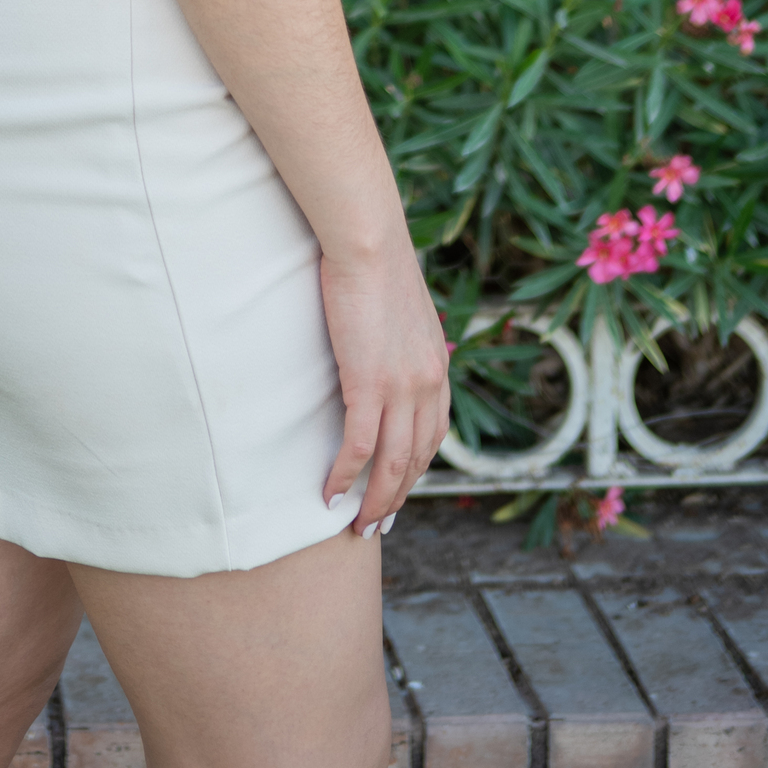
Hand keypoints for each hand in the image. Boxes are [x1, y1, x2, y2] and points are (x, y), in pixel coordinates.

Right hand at [319, 238, 452, 536]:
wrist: (369, 240)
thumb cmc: (375, 262)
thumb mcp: (401, 308)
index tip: (397, 490)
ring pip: (393, 464)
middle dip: (396, 498)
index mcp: (438, 367)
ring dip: (374, 502)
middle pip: (417, 459)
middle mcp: (429, 383)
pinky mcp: (369, 383)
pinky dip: (345, 475)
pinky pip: (360, 446)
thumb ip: (399, 338)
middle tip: (375, 526)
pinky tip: (330, 493)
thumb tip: (382, 348)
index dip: (416, 469)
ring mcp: (402, 386)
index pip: (434, 434)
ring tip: (356, 527)